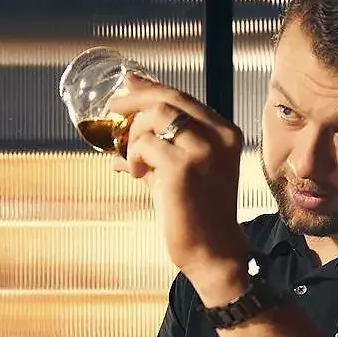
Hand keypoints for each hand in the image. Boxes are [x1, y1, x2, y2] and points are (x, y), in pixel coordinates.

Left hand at [107, 74, 250, 301]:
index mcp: (224, 132)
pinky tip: (136, 173)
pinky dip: (133, 156)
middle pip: (168, 98)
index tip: (128, 84)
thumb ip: (156, 142)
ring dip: (134, 135)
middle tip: (113, 107)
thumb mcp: (179, 169)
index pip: (183, 97)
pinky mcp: (183, 168)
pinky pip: (145, 145)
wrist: (212, 252)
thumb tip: (123, 119)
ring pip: (154, 117)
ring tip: (133, 160)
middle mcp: (219, 135)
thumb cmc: (196, 213)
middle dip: (134, 99)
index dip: (151, 88)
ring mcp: (203, 150)